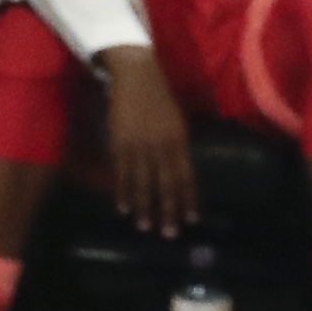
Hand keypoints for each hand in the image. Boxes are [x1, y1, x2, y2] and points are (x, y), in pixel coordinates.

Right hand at [98, 46, 195, 233]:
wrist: (136, 77)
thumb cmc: (159, 99)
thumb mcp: (176, 121)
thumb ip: (177, 146)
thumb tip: (178, 173)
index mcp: (179, 139)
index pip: (186, 176)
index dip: (188, 199)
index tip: (191, 219)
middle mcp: (161, 145)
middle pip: (166, 184)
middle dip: (168, 210)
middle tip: (169, 233)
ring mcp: (138, 146)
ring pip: (143, 183)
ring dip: (144, 207)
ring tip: (145, 227)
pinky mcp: (119, 144)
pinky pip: (122, 174)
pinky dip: (123, 192)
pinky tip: (125, 208)